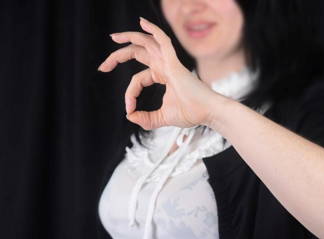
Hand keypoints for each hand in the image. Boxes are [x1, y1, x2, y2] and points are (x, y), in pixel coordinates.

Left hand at [97, 17, 222, 129]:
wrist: (206, 112)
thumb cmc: (191, 113)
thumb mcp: (162, 118)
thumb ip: (147, 119)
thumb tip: (130, 117)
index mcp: (163, 75)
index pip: (138, 79)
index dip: (129, 94)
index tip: (129, 109)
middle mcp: (165, 66)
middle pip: (138, 53)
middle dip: (119, 56)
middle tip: (103, 65)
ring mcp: (170, 62)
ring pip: (146, 42)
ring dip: (129, 37)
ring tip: (114, 37)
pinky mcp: (174, 62)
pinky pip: (162, 40)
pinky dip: (153, 30)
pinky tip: (142, 22)